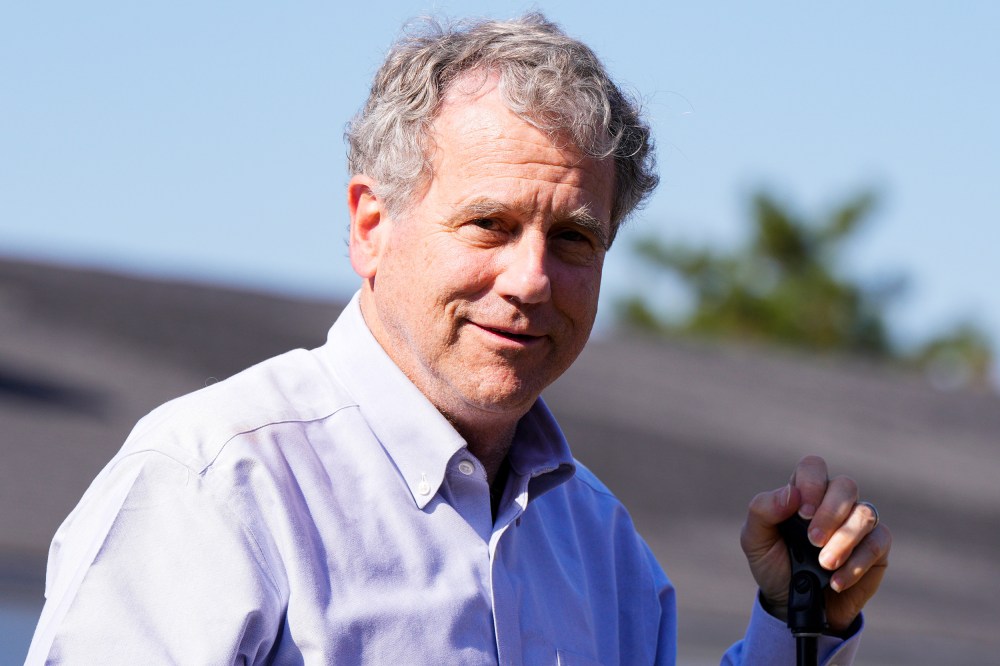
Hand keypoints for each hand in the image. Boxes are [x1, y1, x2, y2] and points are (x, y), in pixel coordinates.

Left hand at [740, 455, 890, 632]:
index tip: (802, 514)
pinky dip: (857, 563)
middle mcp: (834, 502)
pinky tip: (836, 581)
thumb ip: (763, 510)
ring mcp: (857, 522)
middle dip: (830, 514)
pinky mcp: (876, 547)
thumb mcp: (755, 539)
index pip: (813, 467)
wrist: (791, 605)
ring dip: (844, 540)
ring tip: (824, 564)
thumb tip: (791, 493)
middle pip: (845, 485)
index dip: (811, 483)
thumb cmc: (774, 563)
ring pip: (865, 513)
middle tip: (812, 541)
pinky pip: (878, 542)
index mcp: (803, 493)